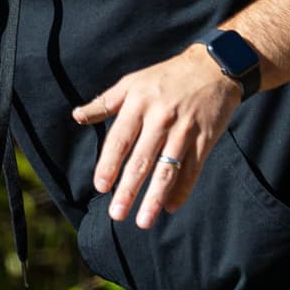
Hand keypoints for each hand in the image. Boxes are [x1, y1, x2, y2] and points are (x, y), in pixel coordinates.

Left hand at [70, 46, 240, 228]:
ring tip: (143, 221)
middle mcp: (160, 118)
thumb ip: (105, 102)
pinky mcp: (205, 139)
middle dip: (129, 189)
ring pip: (167, 169)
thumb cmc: (166, 77)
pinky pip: (192, 169)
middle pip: (142, 160)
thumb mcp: (133, 82)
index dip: (109, 164)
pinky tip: (170, 207)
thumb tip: (77, 116)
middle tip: (117, 214)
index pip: (120, 140)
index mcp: (138, 104)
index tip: (100, 187)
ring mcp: (184, 130)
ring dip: (155, 197)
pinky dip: (182, 190)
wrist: (213, 68)